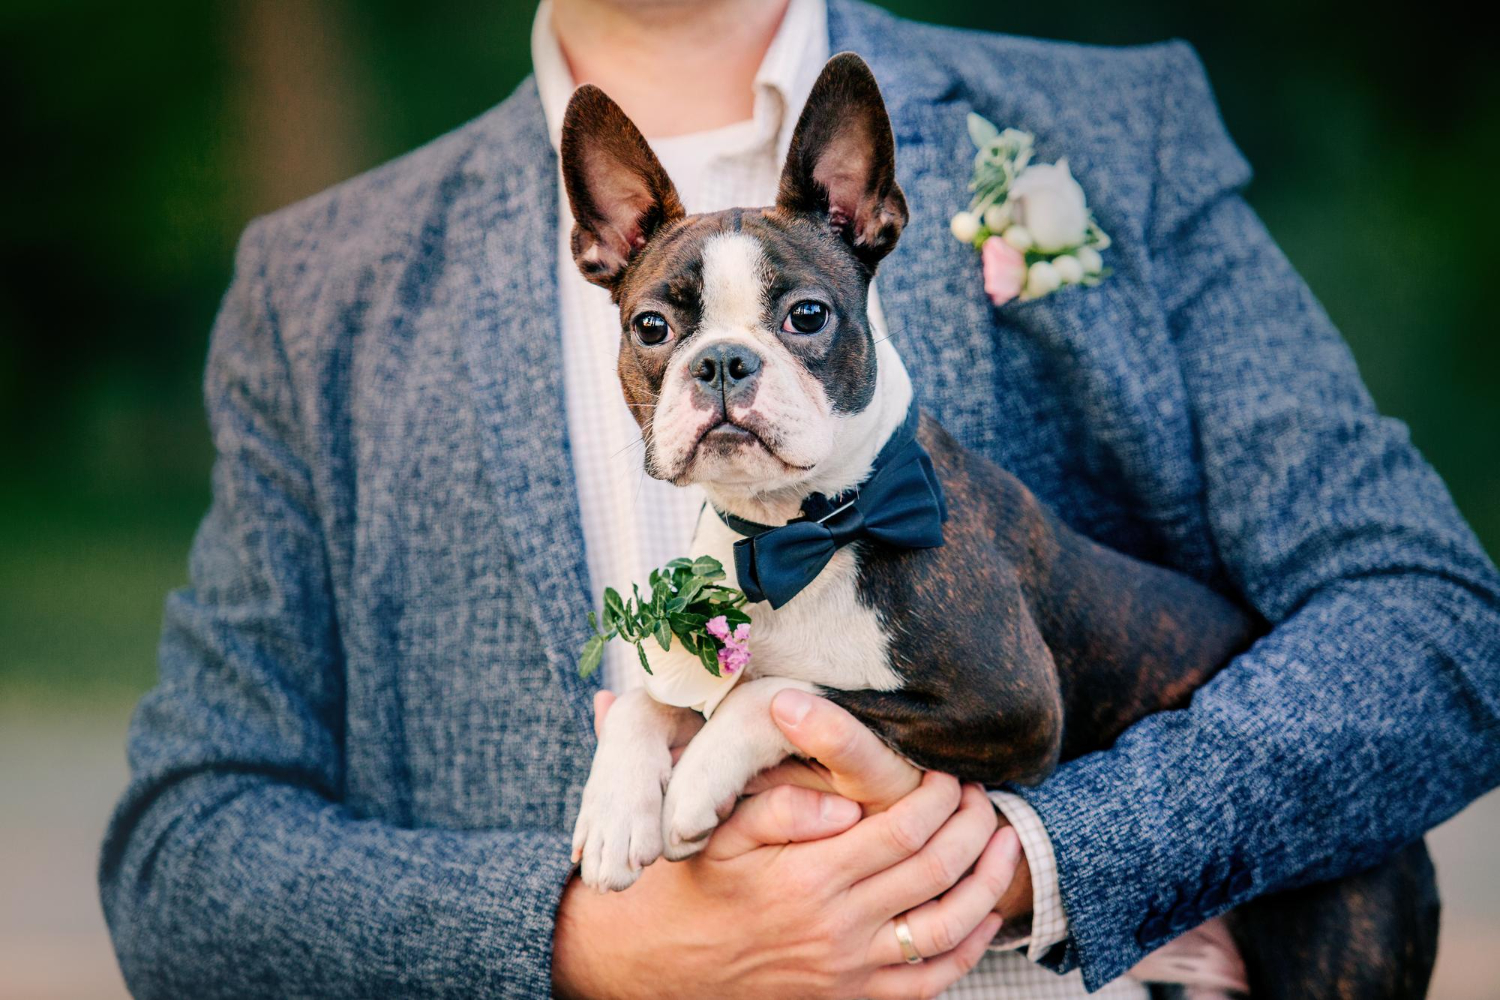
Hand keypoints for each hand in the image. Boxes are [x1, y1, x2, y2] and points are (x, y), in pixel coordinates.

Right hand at [555, 693, 1023, 999]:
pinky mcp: (849, 997)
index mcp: (808, 877)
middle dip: (971, 826)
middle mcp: (837, 927)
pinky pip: (927, 980)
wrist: (652, 966)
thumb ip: (784, 807)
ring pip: (946, 927)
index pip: (901, 829)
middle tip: (982, 796)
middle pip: (934, 871)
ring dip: (987, 882)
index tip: (948, 772)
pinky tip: (983, 914)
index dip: (937, 797)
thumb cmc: (687, 889)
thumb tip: (846, 798)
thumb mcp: (721, 834)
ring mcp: (848, 969)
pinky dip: (967, 948)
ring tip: (1003, 842)